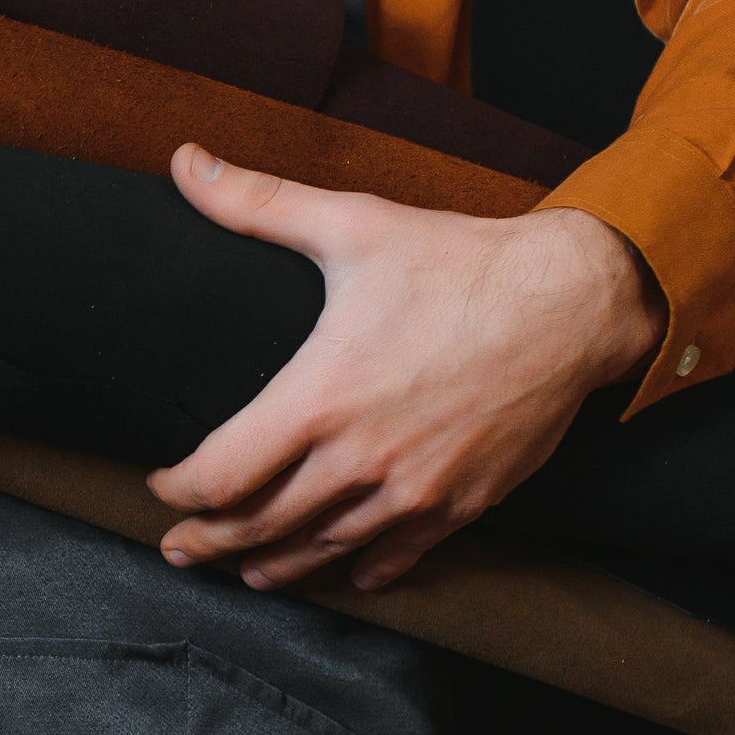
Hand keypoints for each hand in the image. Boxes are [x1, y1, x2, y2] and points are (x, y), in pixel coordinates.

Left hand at [147, 146, 664, 590]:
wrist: (571, 303)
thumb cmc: (459, 262)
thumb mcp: (352, 224)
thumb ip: (258, 201)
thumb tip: (185, 161)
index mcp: (318, 397)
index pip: (220, 474)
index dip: (178, 491)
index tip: (162, 486)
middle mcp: (359, 457)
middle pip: (260, 525)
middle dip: (210, 542)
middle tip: (180, 550)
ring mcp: (412, 489)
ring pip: (324, 551)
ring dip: (277, 565)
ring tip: (248, 571)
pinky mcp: (461, 503)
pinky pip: (398, 556)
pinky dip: (363, 569)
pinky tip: (348, 573)